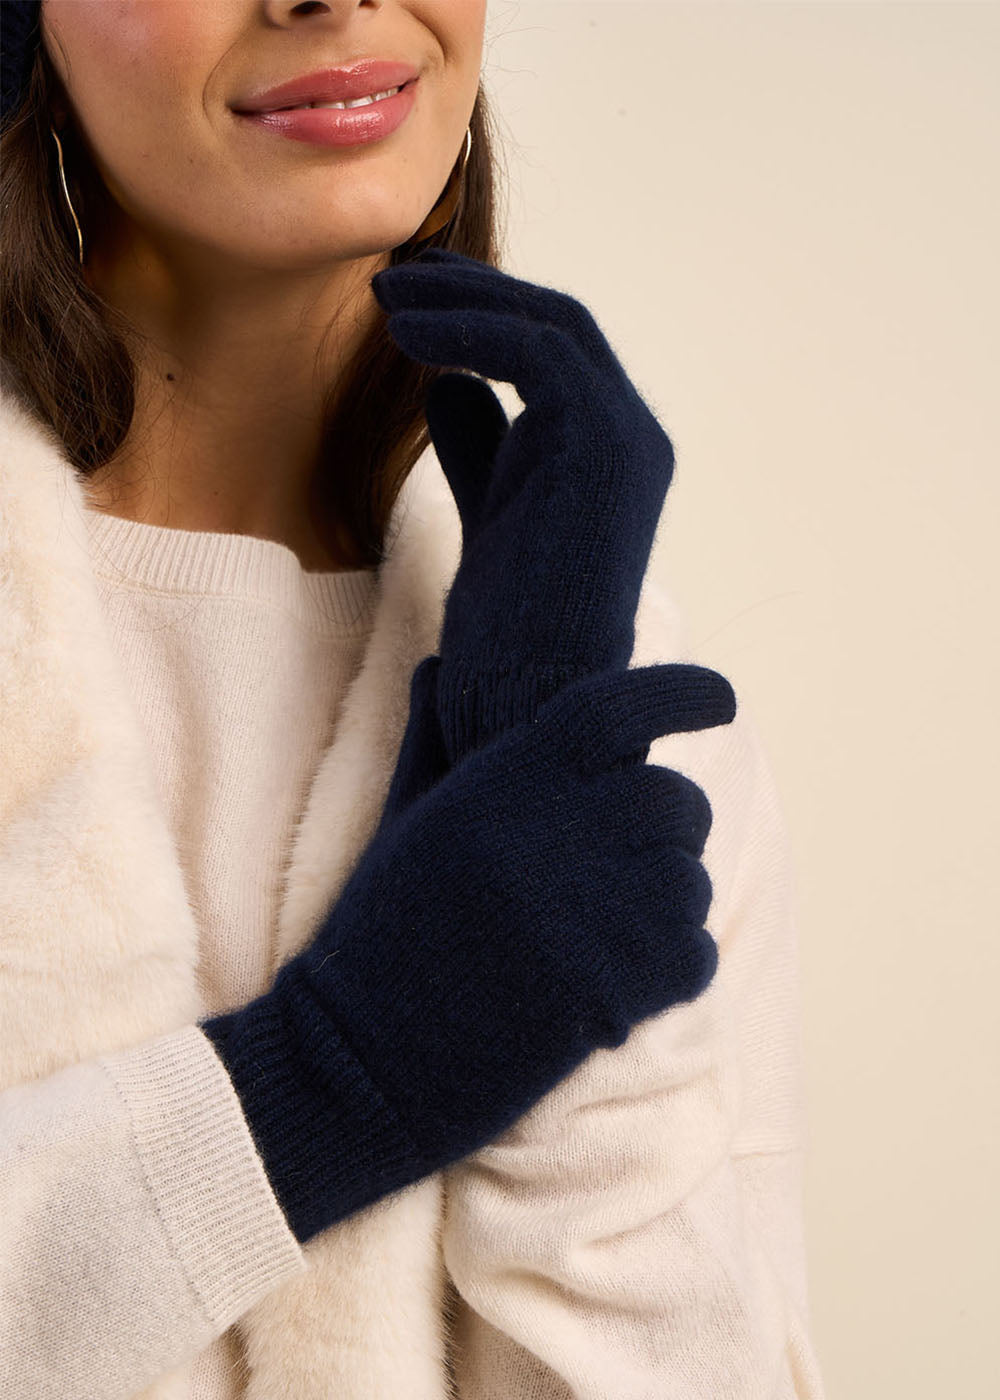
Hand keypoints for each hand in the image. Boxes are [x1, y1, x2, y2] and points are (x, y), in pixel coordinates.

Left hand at [372, 248, 679, 760]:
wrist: (526, 696)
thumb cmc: (508, 624)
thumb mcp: (489, 511)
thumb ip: (480, 447)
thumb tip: (445, 382)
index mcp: (611, 448)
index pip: (555, 348)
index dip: (482, 312)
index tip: (408, 302)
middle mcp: (633, 434)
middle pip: (557, 321)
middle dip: (470, 291)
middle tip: (391, 281)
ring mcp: (627, 437)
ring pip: (550, 324)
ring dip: (461, 301)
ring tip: (385, 299)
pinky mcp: (604, 446)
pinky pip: (536, 353)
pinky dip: (470, 332)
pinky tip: (408, 340)